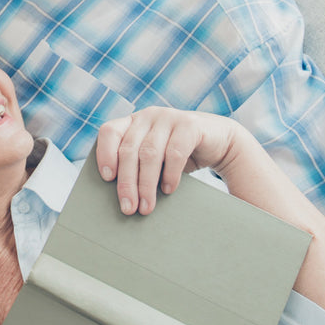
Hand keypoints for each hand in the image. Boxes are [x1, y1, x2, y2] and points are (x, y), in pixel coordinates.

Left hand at [95, 107, 238, 214]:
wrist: (219, 142)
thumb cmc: (178, 155)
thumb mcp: (154, 158)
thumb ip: (136, 166)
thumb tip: (120, 199)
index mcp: (133, 122)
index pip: (109, 132)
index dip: (105, 153)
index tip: (106, 178)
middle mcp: (148, 116)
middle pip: (129, 150)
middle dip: (127, 182)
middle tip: (128, 208)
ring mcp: (169, 117)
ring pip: (149, 153)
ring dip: (146, 184)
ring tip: (146, 207)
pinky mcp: (190, 125)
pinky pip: (175, 152)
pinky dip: (170, 175)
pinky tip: (168, 190)